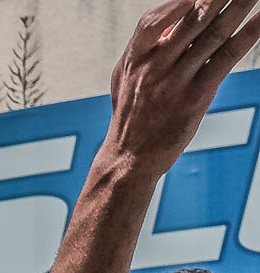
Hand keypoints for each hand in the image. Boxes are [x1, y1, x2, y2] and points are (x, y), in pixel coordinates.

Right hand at [103, 0, 259, 170]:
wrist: (130, 158)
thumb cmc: (131, 116)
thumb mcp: (125, 79)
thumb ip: (145, 50)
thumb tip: (173, 23)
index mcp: (133, 60)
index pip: (153, 21)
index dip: (176, 3)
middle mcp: (154, 67)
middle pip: (191, 21)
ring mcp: (175, 81)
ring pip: (213, 34)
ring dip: (239, 7)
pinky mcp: (196, 97)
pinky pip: (226, 59)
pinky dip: (247, 36)